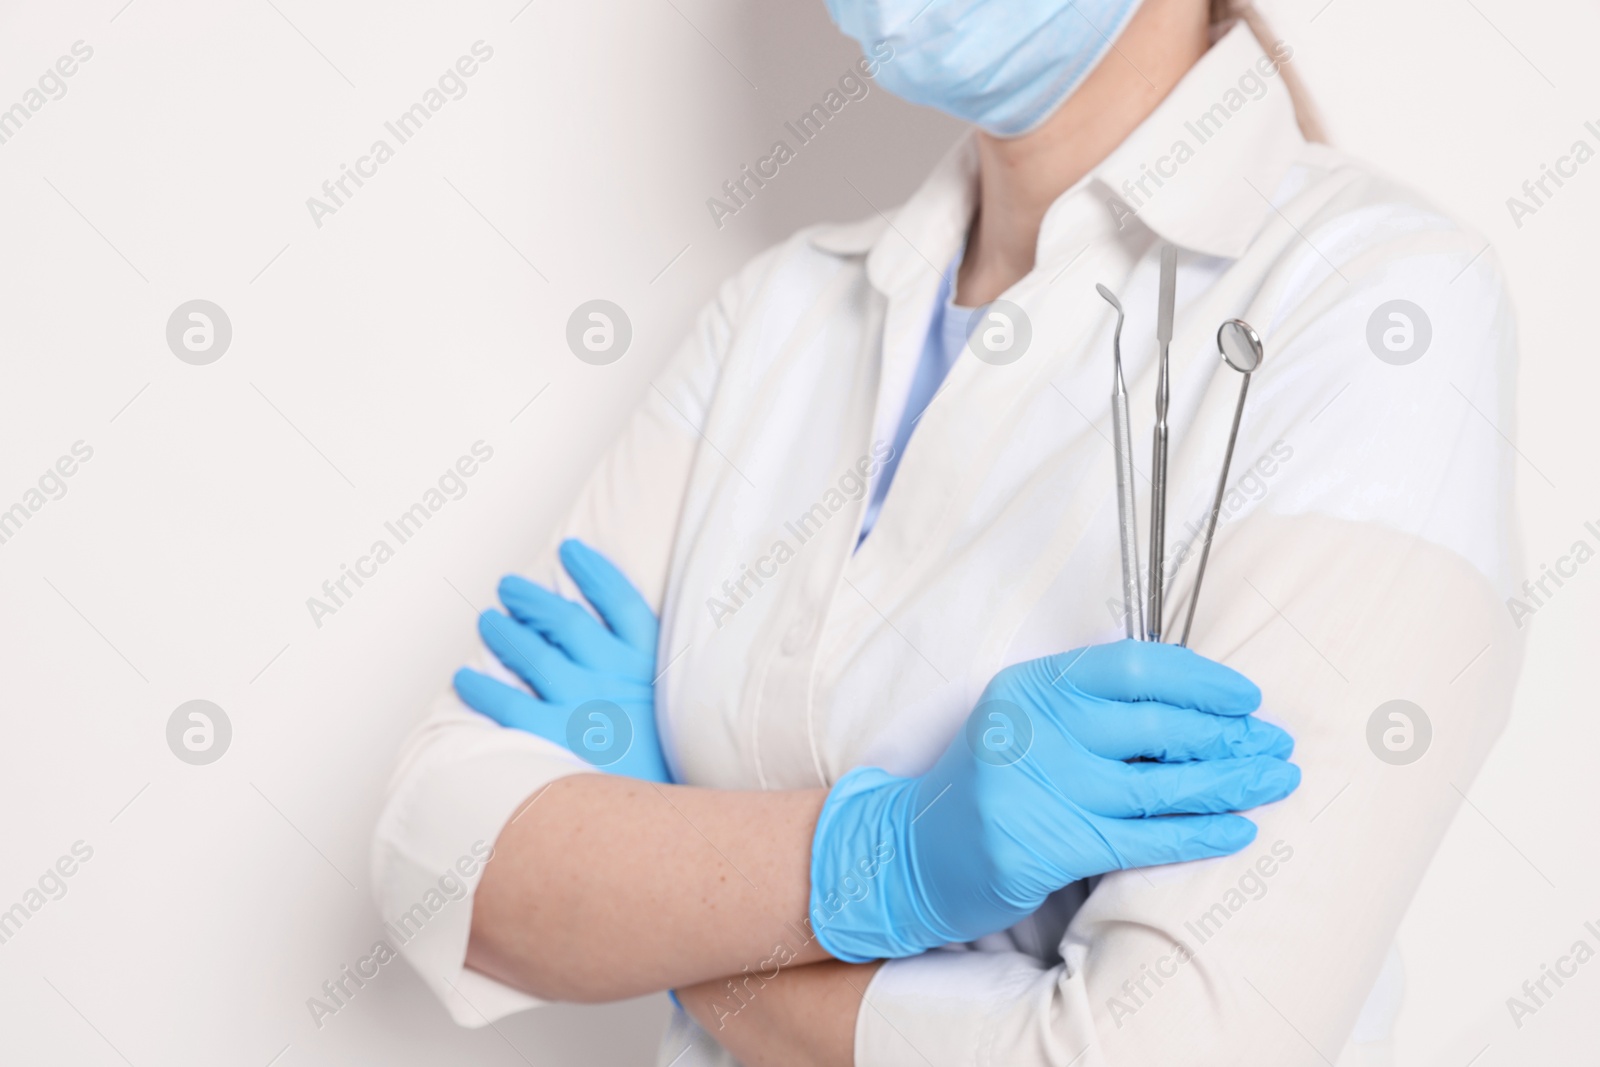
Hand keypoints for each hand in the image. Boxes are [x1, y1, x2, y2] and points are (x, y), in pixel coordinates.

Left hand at [453, 539, 669, 782]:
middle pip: (569, 621)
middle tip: (508, 587)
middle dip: (534, 599)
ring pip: (533, 654)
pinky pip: (506, 703)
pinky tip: (463, 679)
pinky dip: (480, 688)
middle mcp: (616, 679)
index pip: (623, 604)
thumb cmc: (660, 772)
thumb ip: (644, 682)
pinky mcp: (554, 738)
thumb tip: (608, 653)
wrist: (661, 827)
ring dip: (504, 632)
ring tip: (487, 621)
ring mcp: (583, 706)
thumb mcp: (671, 717)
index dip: (595, 572)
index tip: (571, 550)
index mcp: (650, 669)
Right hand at [808, 640, 1300, 961]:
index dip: (1201, 679)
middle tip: (1278, 743)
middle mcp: (1033, 729)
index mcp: (1031, 686)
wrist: (911, 853)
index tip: (1247, 697)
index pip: (1133, 664)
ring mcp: (1037, 788)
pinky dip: (1199, 833)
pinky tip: (1239, 830)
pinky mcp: (1045, 847)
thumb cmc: (986, 785)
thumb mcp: (1022, 721)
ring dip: (1231, 782)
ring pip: (1160, 784)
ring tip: (1278, 780)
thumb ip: (1086, 701)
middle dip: (1230, 734)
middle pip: (1156, 723)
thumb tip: (1183, 688)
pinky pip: (1143, 838)